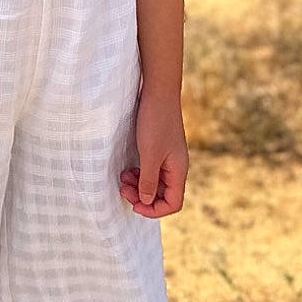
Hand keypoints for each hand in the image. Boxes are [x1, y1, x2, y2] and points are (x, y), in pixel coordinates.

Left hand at [119, 87, 187, 216]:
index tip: (134, 205)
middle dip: (142, 197)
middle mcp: (176, 166)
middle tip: (123, 188)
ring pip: (155, 182)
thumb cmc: (155, 122)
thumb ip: (148, 180)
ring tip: (123, 178)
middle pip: (162, 195)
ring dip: (139, 185)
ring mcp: (168, 157)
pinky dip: (139, 173)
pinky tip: (128, 169)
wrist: (158, 91)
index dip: (154, 210)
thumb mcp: (150, 154)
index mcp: (178, 170)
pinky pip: (151, 170)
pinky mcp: (160, 148)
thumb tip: (146, 201)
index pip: (173, 203)